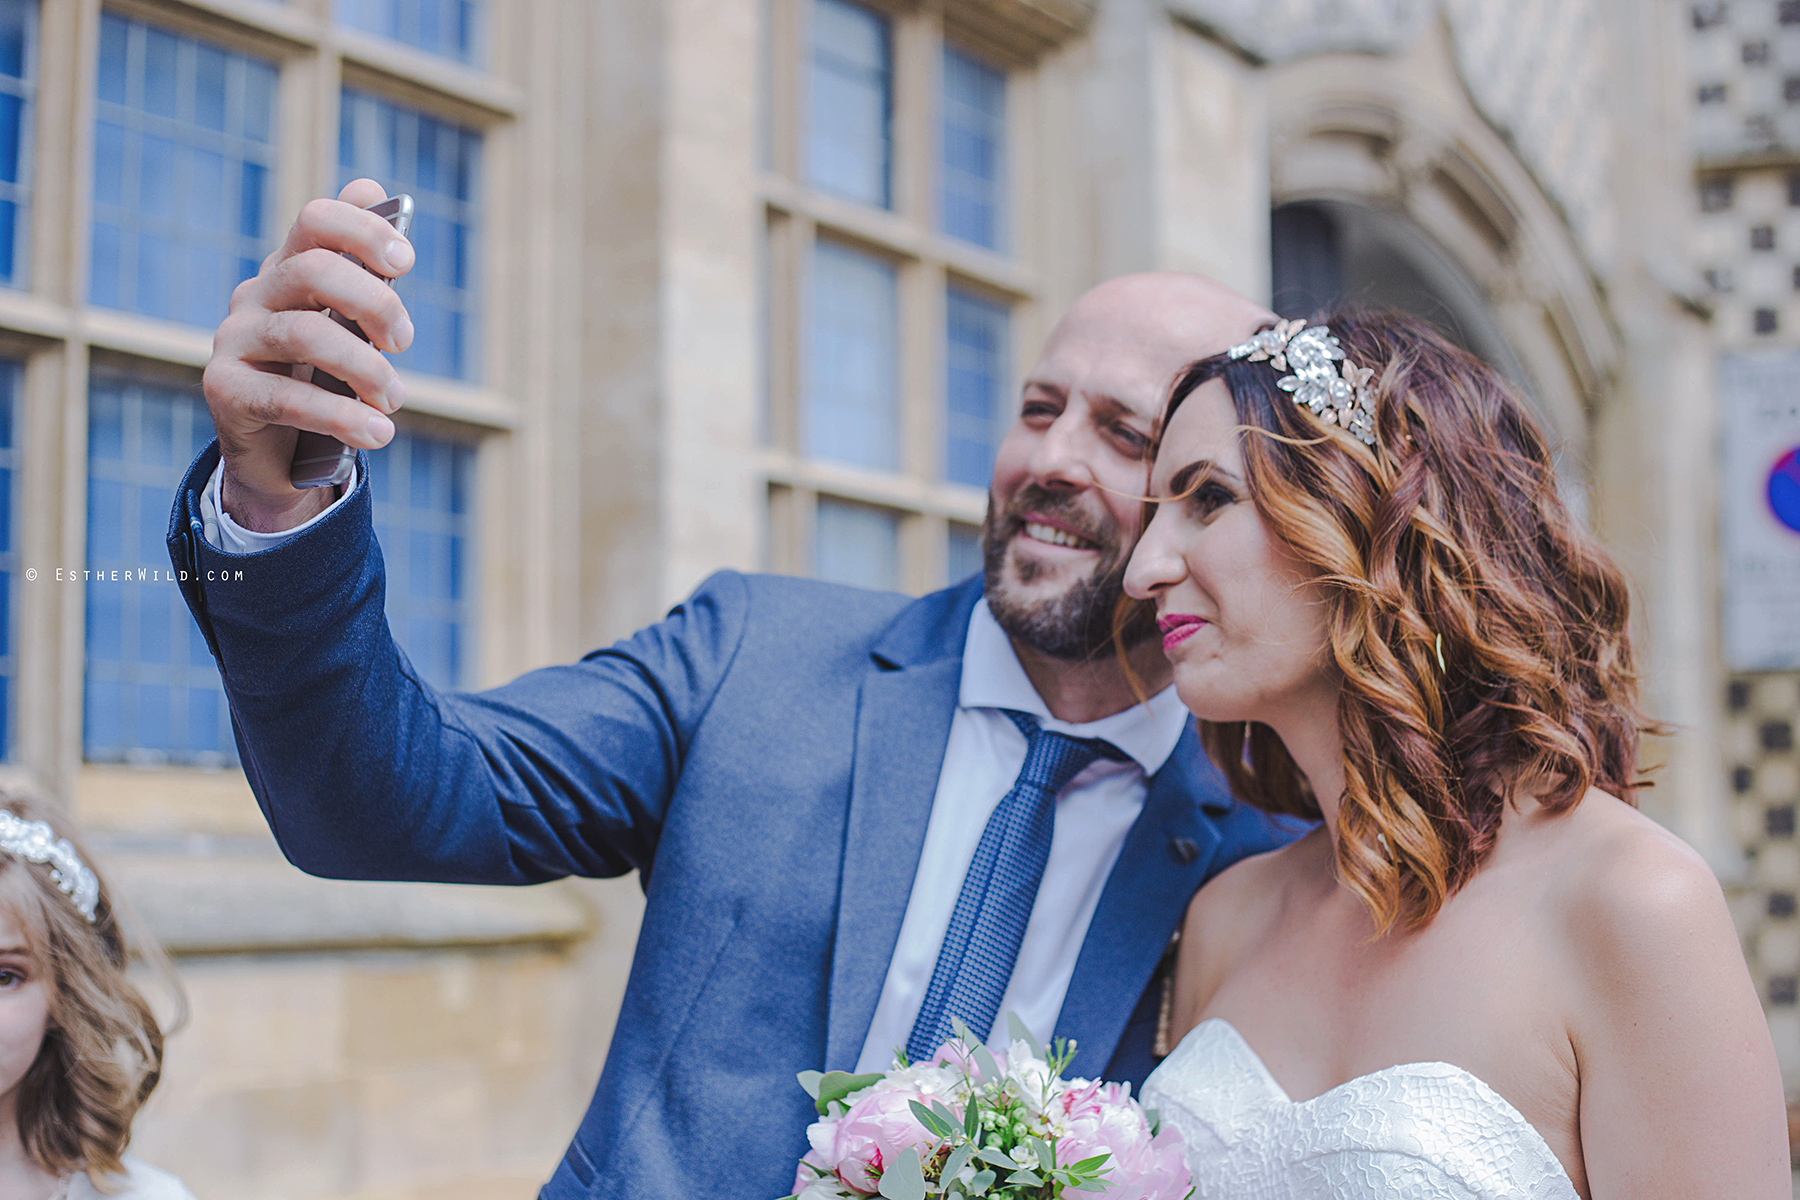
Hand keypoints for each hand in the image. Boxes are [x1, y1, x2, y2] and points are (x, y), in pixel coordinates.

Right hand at [203, 179, 415, 532]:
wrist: (280, 451)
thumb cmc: (325, 378)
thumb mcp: (349, 326)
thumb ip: (364, 270)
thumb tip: (371, 187)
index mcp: (289, 270)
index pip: (315, 221)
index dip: (363, 231)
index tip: (406, 262)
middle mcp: (256, 295)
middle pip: (313, 270)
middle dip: (374, 303)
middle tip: (404, 341)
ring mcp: (234, 340)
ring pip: (305, 335)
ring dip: (366, 369)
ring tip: (394, 400)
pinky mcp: (224, 390)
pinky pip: (286, 398)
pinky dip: (342, 417)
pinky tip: (378, 432)